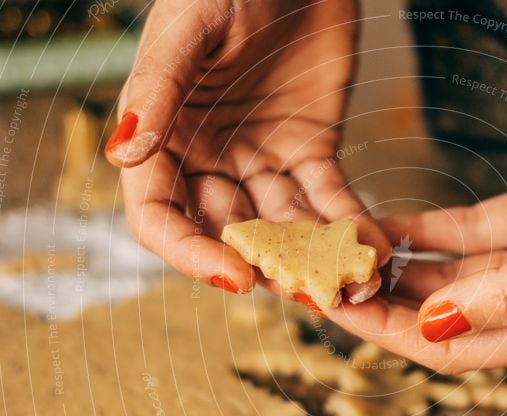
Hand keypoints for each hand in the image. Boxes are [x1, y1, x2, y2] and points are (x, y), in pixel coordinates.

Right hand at [107, 0, 388, 297]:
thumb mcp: (190, 27)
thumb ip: (158, 88)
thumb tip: (124, 153)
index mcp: (165, 136)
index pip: (161, 215)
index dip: (191, 254)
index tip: (235, 277)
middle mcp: (210, 159)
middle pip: (229, 231)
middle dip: (268, 266)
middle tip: (310, 291)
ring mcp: (262, 160)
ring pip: (285, 225)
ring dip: (317, 258)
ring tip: (353, 284)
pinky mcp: (311, 152)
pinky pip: (330, 199)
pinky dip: (352, 226)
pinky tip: (375, 251)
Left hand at [330, 56, 506, 372]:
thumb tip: (435, 325)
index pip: (457, 348)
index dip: (392, 334)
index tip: (339, 312)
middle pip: (442, 315)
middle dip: (383, 302)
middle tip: (325, 281)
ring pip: (448, 275)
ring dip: (397, 267)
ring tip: (344, 253)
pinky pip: (464, 232)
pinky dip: (425, 231)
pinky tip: (385, 225)